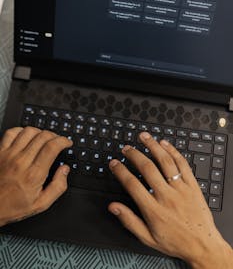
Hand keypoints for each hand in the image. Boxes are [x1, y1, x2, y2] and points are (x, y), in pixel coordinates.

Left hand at [0, 127, 71, 225]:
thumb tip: (64, 170)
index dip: (63, 141)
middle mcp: (21, 162)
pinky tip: (26, 136)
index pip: (52, 147)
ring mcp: (9, 155)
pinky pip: (11, 133)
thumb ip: (58, 187)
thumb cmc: (13, 206)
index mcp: (34, 174)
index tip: (67, 143)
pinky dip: (21, 130)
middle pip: (43, 136)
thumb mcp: (41, 204)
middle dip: (55, 136)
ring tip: (44, 138)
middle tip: (58, 141)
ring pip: (29, 131)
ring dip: (40, 132)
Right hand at [108, 132, 232, 268]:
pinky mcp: (193, 185)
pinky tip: (165, 144)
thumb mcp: (148, 238)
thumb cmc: (176, 241)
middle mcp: (166, 196)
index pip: (132, 184)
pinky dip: (173, 151)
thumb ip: (129, 221)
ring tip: (144, 137)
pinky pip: (182, 164)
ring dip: (153, 146)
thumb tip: (113, 207)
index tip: (114, 163)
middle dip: (134, 155)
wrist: (203, 245)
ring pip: (165, 161)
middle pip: (147, 168)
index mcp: (153, 210)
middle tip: (127, 148)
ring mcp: (181, 189)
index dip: (120, 171)